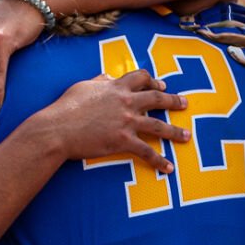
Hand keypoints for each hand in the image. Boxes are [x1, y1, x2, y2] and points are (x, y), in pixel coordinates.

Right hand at [27, 72, 189, 167]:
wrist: (57, 129)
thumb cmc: (66, 107)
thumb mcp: (82, 86)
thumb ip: (98, 81)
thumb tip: (106, 77)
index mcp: (116, 87)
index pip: (141, 78)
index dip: (153, 81)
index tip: (160, 86)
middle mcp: (126, 102)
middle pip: (157, 99)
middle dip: (173, 101)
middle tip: (185, 104)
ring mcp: (126, 122)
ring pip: (158, 126)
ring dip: (175, 132)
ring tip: (187, 136)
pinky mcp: (123, 141)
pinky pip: (147, 152)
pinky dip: (159, 160)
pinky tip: (169, 168)